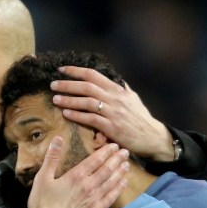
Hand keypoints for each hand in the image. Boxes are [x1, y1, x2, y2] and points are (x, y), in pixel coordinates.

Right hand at [25, 136, 128, 207]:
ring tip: (127, 164)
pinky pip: (110, 198)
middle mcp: (88, 187)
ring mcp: (94, 200)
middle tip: (125, 152)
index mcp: (76, 176)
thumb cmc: (42, 206)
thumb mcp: (42, 179)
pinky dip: (118, 189)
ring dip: (120, 172)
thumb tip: (58, 138)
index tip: (114, 146)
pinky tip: (123, 183)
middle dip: (117, 159)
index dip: (106, 152)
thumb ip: (51, 158)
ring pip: (111, 183)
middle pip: (107, 170)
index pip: (95, 160)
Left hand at [51, 65, 175, 161]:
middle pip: (87, 87)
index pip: (93, 75)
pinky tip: (66, 113)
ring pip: (87, 102)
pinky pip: (91, 119)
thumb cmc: (142, 120)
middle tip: (53, 84)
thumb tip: (119, 80)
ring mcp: (113, 113)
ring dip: (69, 99)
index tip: (62, 70)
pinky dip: (77, 115)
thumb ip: (124, 90)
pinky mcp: (112, 128)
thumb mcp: (134, 99)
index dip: (76, 71)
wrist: (153, 138)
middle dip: (68, 84)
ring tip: (56, 99)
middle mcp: (114, 98)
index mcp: (117, 90)